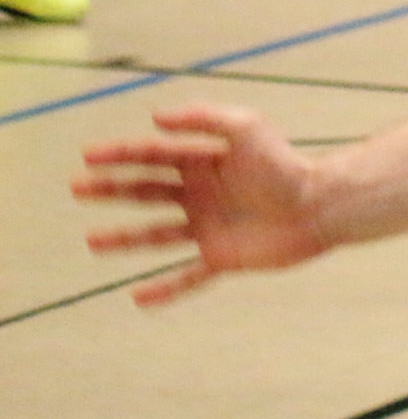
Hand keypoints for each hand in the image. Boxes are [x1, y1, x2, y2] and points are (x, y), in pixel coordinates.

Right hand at [73, 104, 329, 302]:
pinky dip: (164, 290)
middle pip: (146, 191)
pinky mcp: (222, 257)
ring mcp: (209, 227)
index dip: (120, 155)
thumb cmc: (284, 163)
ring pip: (156, 235)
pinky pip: (187, 277)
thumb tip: (154, 119)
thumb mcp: (245, 128)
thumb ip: (203, 119)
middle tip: (77, 188)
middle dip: (111, 190)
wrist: (319, 205)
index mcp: (205, 162)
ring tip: (92, 241)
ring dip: (124, 239)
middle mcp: (202, 194)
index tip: (87, 156)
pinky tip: (138, 299)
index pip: (153, 156)